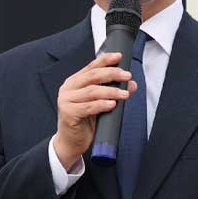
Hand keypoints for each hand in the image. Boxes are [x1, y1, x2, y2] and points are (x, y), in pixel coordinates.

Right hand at [52, 52, 136, 169]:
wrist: (70, 142)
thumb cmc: (84, 121)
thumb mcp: (100, 103)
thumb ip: (112, 92)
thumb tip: (131, 84)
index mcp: (74, 82)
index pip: (91, 66)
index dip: (105, 60)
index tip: (119, 57)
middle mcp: (68, 88)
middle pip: (92, 76)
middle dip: (112, 74)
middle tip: (127, 76)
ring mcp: (66, 100)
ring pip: (92, 91)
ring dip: (111, 91)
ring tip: (124, 94)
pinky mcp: (68, 113)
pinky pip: (88, 107)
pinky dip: (102, 105)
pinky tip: (112, 104)